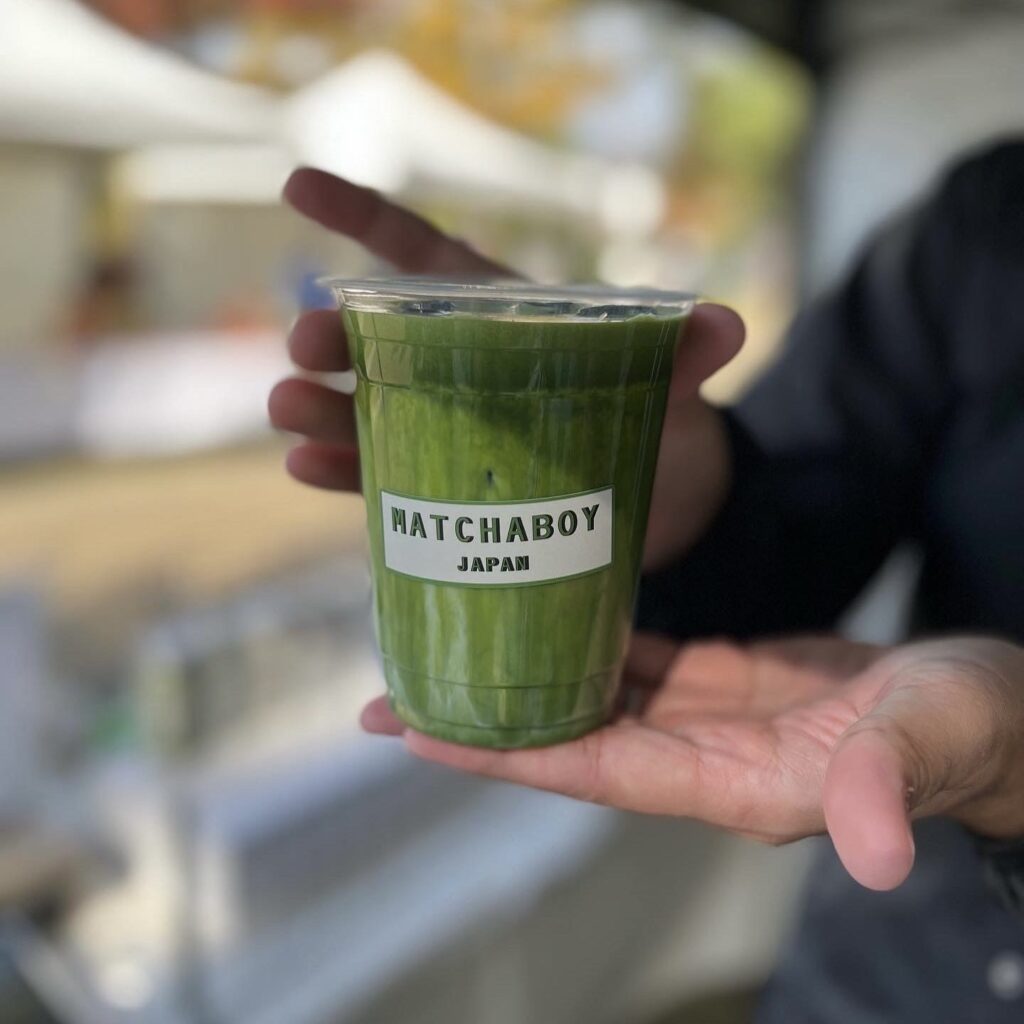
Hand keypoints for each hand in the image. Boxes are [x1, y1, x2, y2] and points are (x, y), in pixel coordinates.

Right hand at [268, 168, 743, 563]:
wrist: (661, 499)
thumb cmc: (658, 416)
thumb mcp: (669, 380)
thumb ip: (683, 352)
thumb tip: (725, 327)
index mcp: (498, 317)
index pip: (422, 258)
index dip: (360, 217)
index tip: (295, 185)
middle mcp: (458, 367)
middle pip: (378, 340)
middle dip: (332, 335)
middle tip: (303, 345)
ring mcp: (443, 428)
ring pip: (365, 409)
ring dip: (320, 407)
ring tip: (288, 407)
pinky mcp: (443, 488)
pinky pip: (380, 476)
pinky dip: (342, 472)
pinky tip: (307, 467)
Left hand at [363, 634, 1023, 890]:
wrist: (987, 708)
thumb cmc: (966, 729)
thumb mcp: (930, 742)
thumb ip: (888, 783)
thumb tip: (875, 853)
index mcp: (732, 783)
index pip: (592, 771)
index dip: (504, 756)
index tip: (417, 734)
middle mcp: (702, 759)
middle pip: (570, 741)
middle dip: (482, 721)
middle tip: (389, 694)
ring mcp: (709, 719)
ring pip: (594, 701)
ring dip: (523, 681)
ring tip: (451, 651)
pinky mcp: (725, 681)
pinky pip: (636, 664)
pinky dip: (585, 644)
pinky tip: (545, 616)